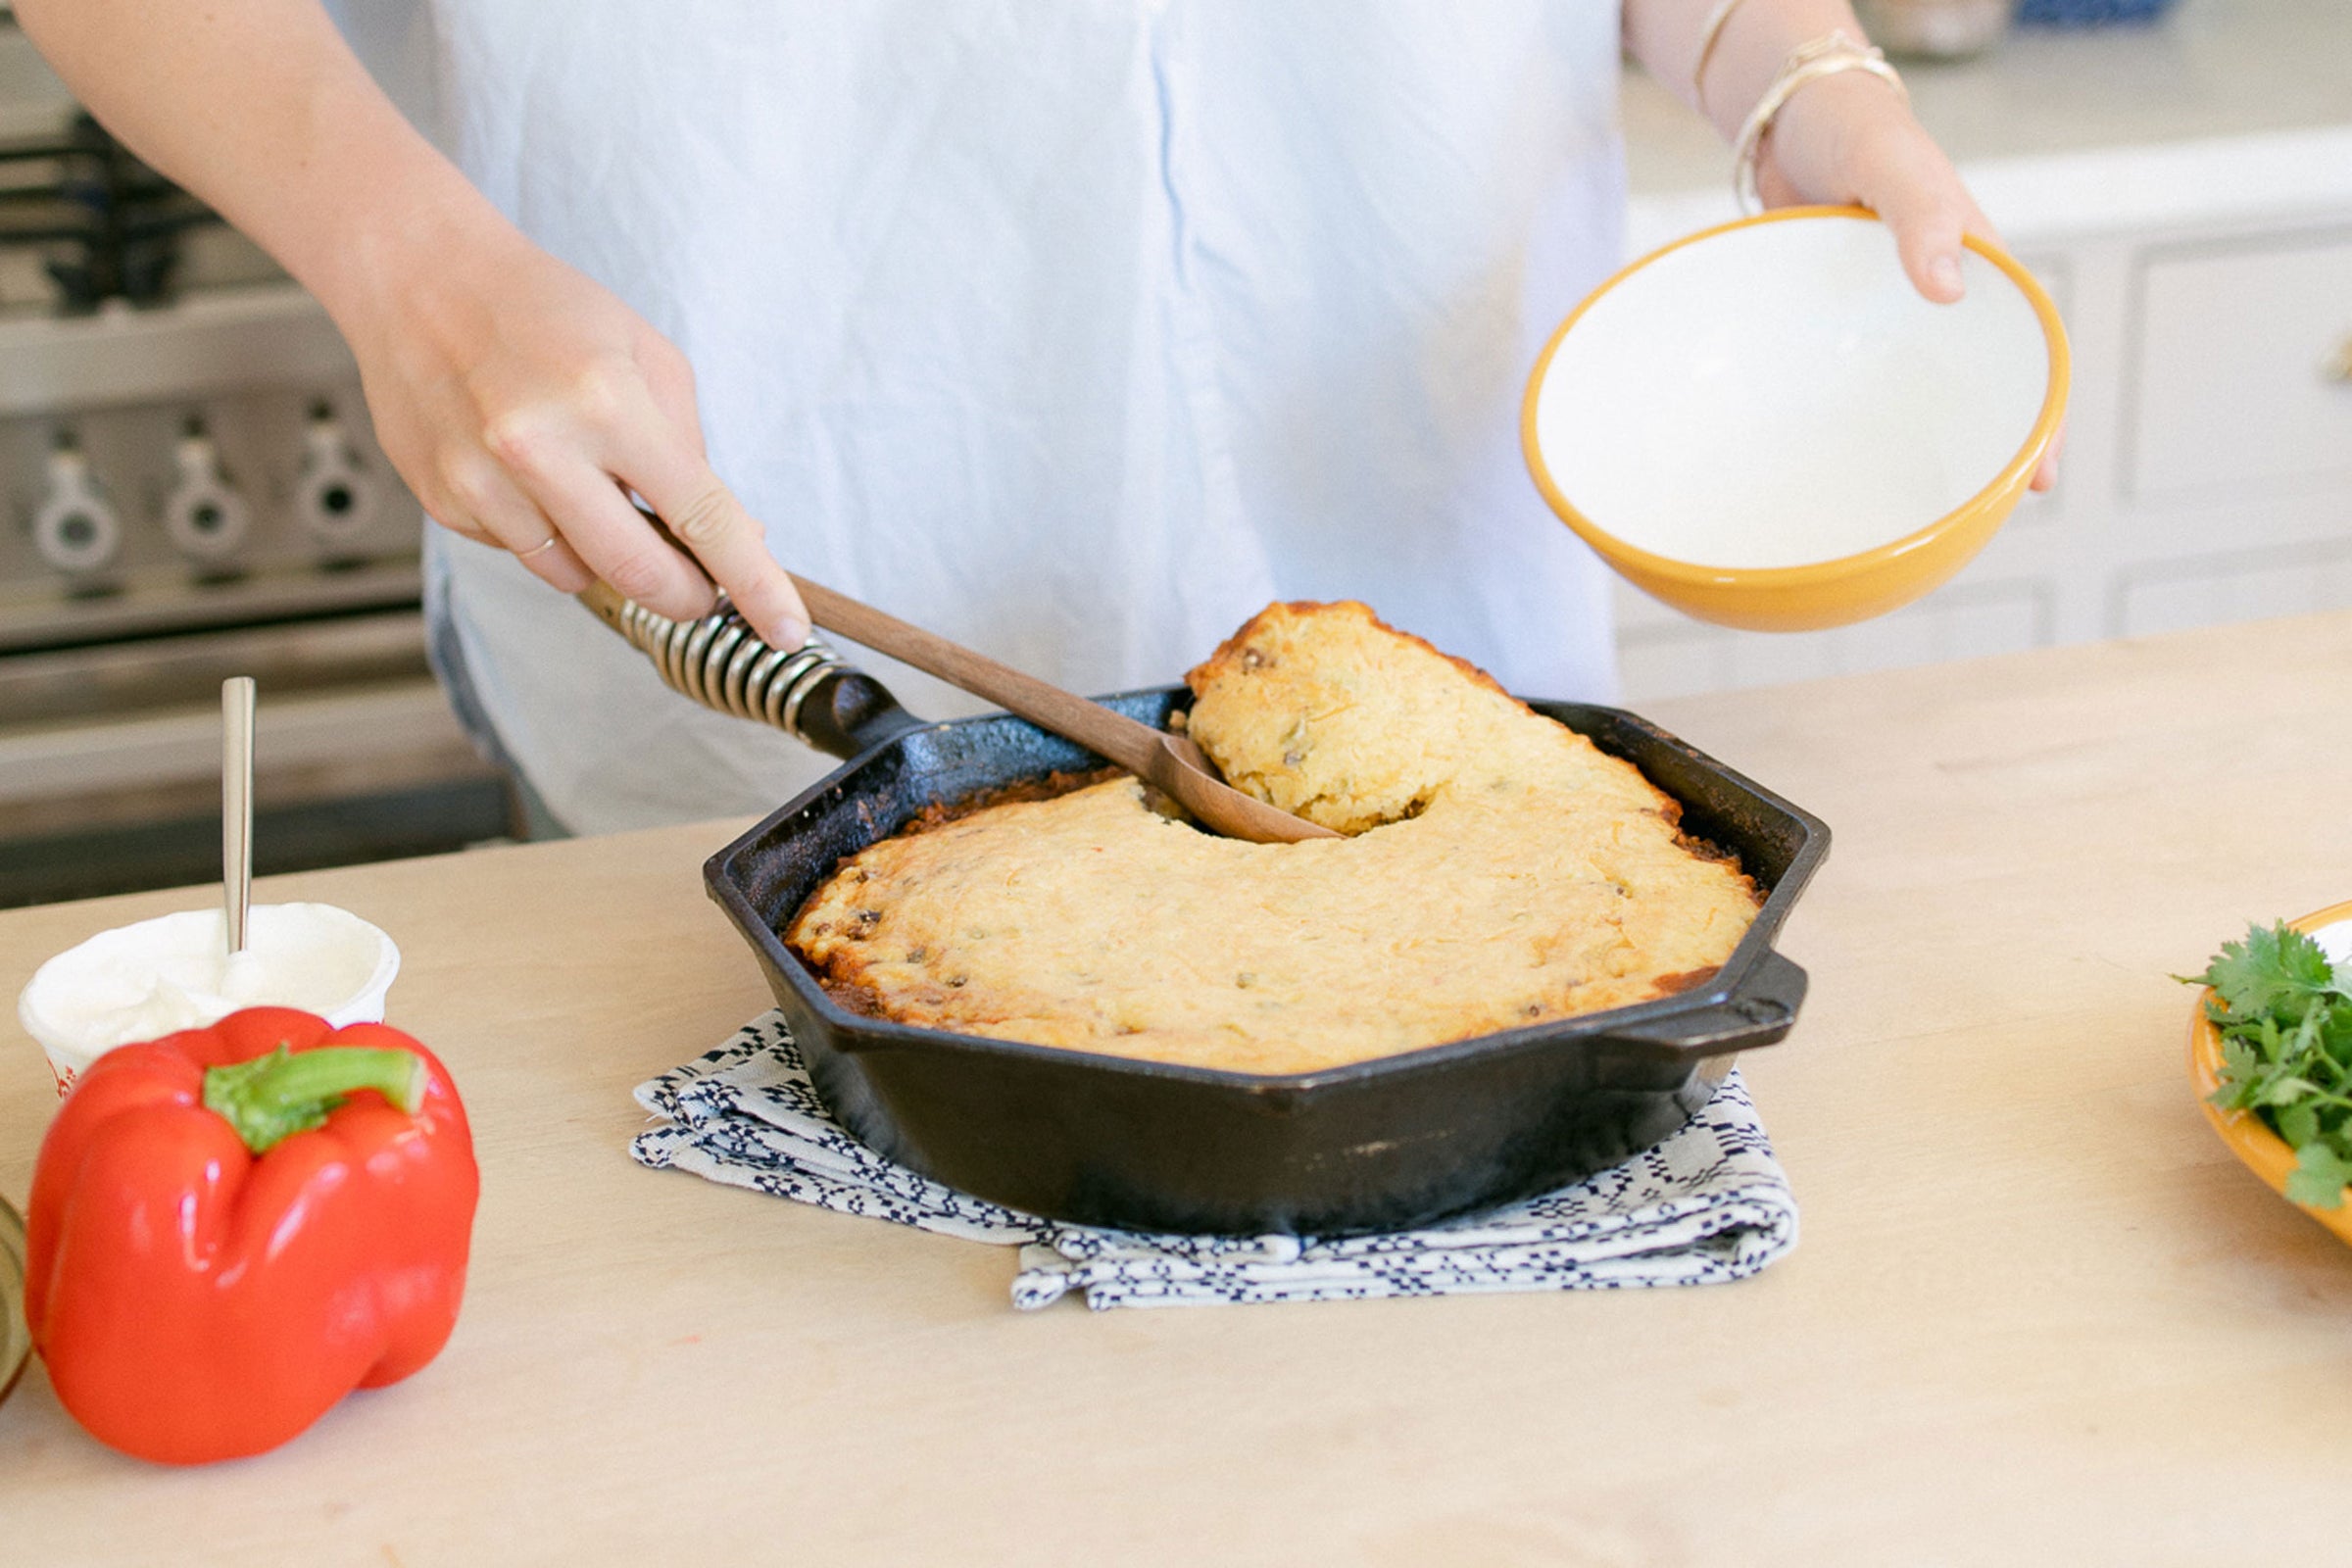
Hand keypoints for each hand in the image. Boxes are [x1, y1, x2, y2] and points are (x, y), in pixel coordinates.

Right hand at [335, 224, 812, 643]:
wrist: (416, 276)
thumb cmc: (544, 309)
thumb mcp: (646, 354)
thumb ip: (692, 450)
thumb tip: (732, 540)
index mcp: (607, 402)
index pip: (702, 517)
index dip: (754, 583)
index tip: (786, 627)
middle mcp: (539, 448)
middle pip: (640, 576)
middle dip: (690, 597)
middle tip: (705, 587)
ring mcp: (482, 481)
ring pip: (579, 575)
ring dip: (609, 557)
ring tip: (593, 489)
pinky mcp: (444, 501)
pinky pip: (523, 552)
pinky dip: (548, 532)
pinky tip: (531, 475)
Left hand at [1758, 72, 2060, 490]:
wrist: (1787, 120)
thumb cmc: (1857, 133)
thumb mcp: (1897, 167)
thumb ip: (1922, 219)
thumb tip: (1948, 289)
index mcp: (1977, 274)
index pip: (2025, 355)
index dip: (2039, 418)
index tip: (2042, 476)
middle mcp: (1933, 310)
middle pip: (1966, 393)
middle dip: (1975, 455)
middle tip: (1975, 522)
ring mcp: (1881, 325)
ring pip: (1903, 399)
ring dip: (1906, 450)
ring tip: (1905, 515)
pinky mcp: (1831, 330)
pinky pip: (1844, 384)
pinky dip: (1843, 422)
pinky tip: (1829, 467)